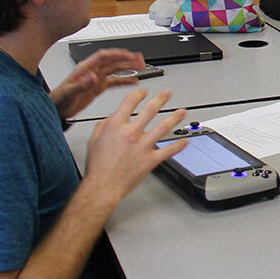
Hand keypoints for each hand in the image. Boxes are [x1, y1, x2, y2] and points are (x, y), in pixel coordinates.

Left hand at [50, 48, 146, 119]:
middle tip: (139, 59)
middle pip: (112, 61)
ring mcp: (96, 79)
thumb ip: (81, 84)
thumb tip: (93, 77)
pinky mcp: (98, 87)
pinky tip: (133, 81)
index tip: (128, 54)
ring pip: (115, 70)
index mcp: (84, 69)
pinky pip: (115, 81)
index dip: (116, 54)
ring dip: (128, 67)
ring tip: (140, 67)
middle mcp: (92, 72)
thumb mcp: (69, 93)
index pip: (103, 57)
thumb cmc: (58, 100)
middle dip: (126, 59)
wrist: (56, 109)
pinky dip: (125, 80)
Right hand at [82, 89, 186, 209]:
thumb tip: (113, 116)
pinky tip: (184, 141)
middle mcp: (131, 133)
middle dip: (161, 99)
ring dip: (175, 118)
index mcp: (116, 126)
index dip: (139, 94)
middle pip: (150, 110)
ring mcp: (142, 146)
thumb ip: (105, 125)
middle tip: (167, 94)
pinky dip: (178, 145)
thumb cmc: (98, 167)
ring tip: (182, 112)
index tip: (144, 92)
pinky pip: (168, 150)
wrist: (103, 186)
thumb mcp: (95, 139)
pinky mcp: (151, 159)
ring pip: (163, 127)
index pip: (130, 102)